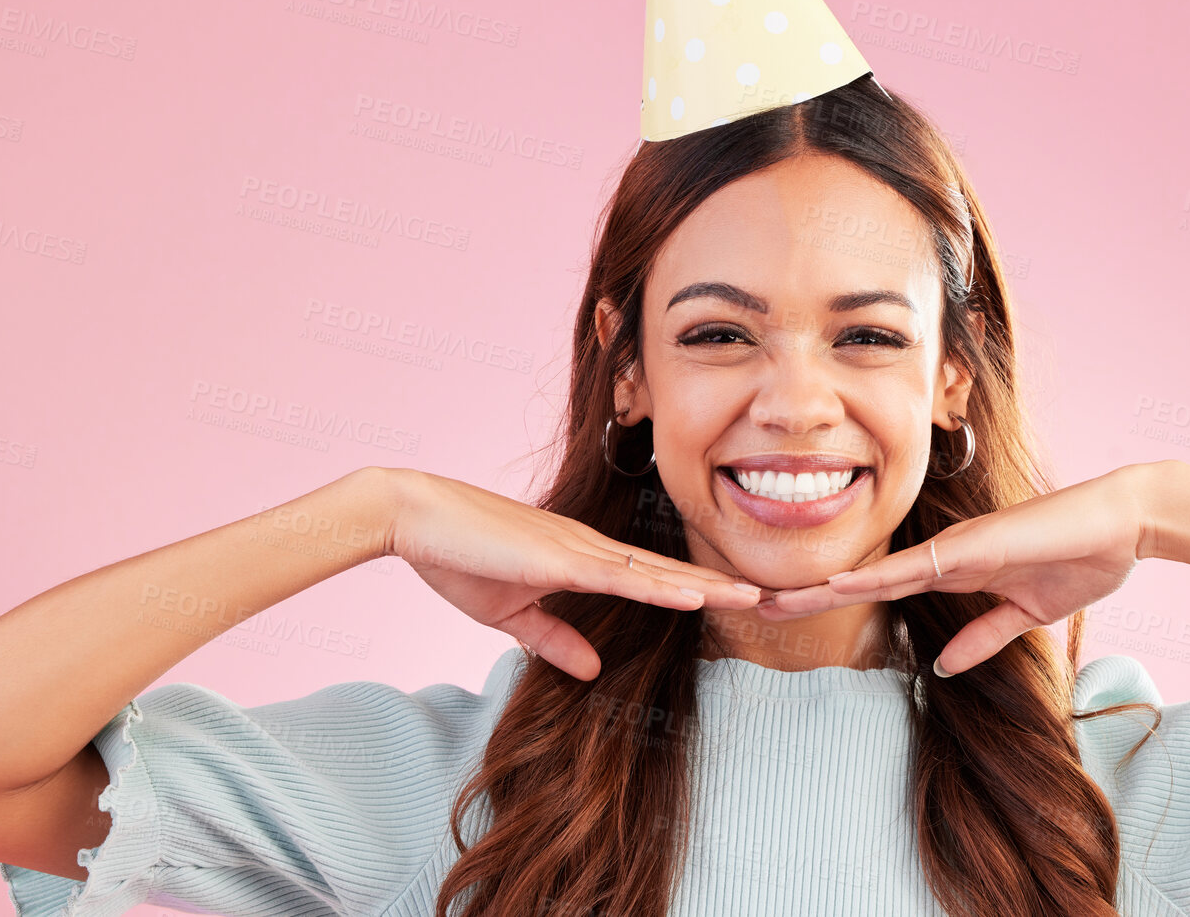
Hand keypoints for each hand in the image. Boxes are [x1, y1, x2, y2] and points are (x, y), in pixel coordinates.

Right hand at [383, 469, 761, 679]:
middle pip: (671, 573)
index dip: (699, 591)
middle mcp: (592, 550)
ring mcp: (580, 551)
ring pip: (659, 573)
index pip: (655, 579)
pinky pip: (622, 578)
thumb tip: (593, 670)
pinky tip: (697, 595)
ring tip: (756, 597)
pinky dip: (662, 588)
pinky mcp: (560, 559)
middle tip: (774, 599)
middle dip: (722, 587)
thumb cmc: (457, 558)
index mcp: (583, 560)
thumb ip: (554, 639)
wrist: (414, 519)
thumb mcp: (511, 615)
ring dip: (709, 586)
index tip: (741, 602)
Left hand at [759, 462, 1163, 675]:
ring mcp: (956, 549)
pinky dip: (877, 575)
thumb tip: (947, 667)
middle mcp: (943, 557)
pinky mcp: (974, 546)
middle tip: (756, 607)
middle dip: (810, 595)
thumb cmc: (1079, 559)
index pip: (879, 590)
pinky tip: (840, 582)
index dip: (834, 601)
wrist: (1123, 525)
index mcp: (952, 572)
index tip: (789, 613)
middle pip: (862, 580)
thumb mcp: (1025, 616)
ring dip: (826, 588)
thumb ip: (984, 637)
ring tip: (776, 600)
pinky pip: (917, 565)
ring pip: (876, 572)